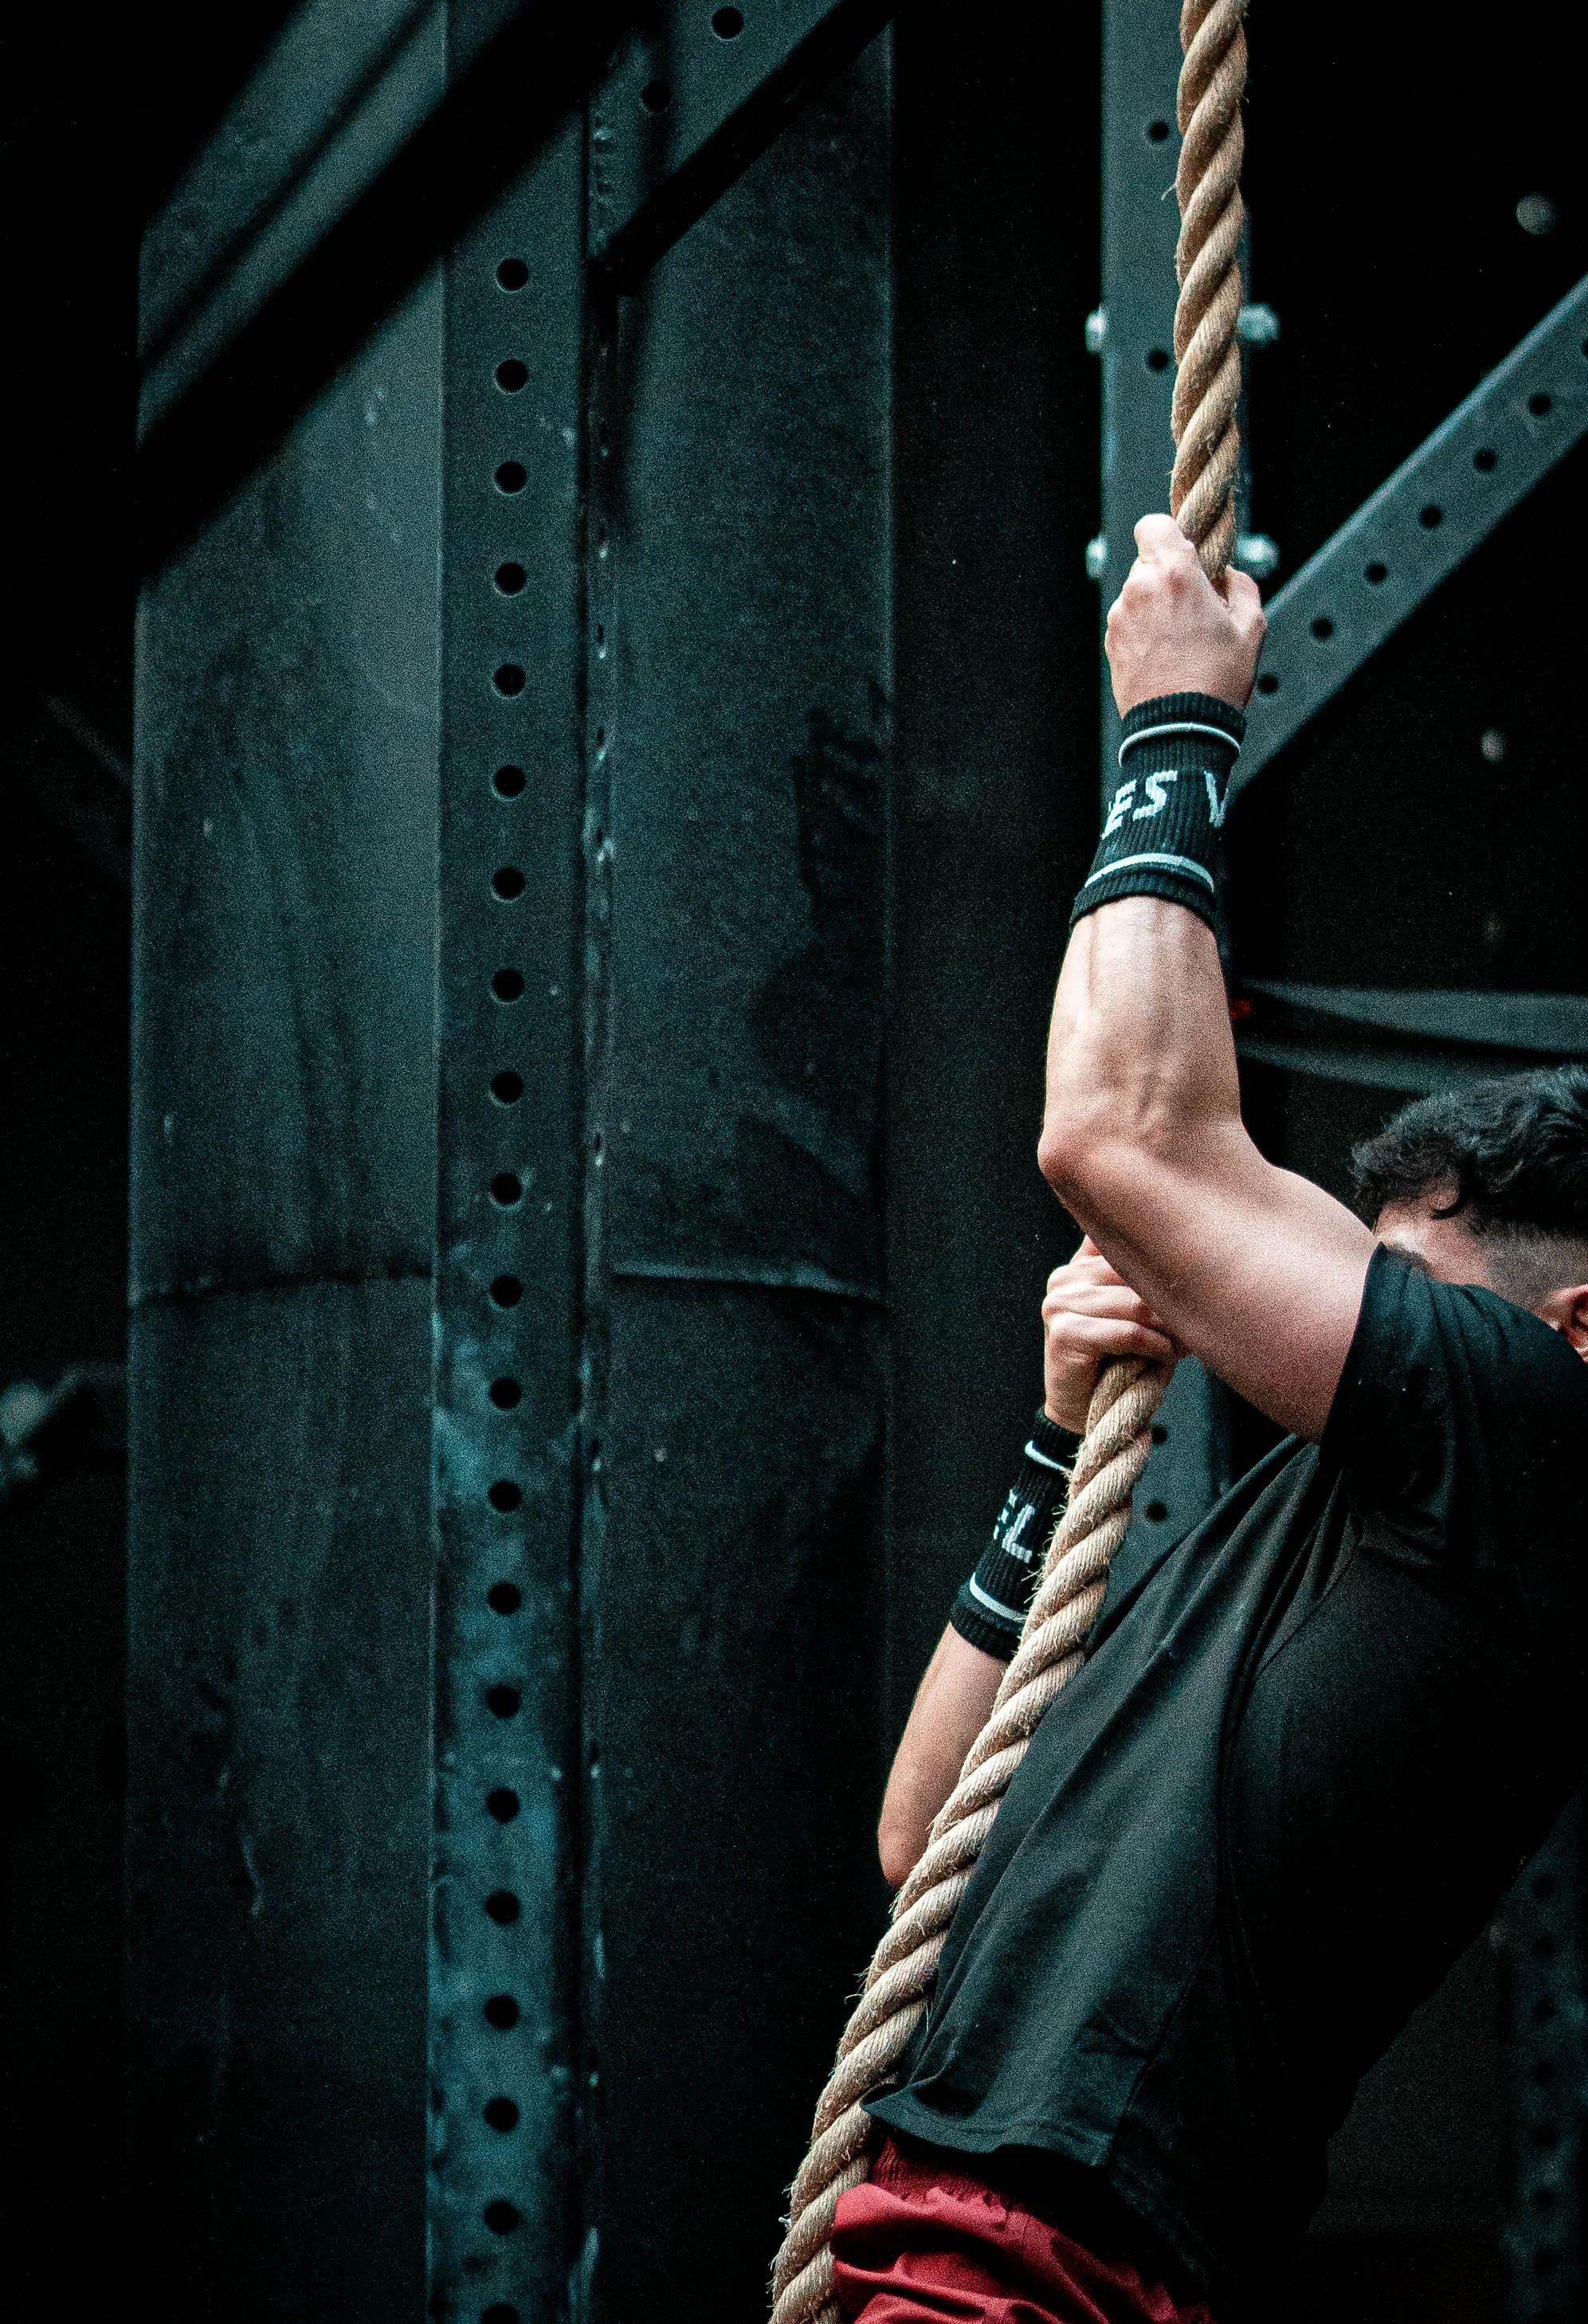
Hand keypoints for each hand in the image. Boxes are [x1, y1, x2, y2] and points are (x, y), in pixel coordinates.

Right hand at [1042, 1238, 1178, 1431]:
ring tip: (1183, 1345)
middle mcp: (1064, 1278)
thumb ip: (1147, 1282)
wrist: (1087, 1413)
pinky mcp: (1063, 1334)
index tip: (1192, 1281)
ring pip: (1134, 1304)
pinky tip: (1165, 1357)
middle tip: (1195, 1324)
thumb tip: (1194, 1254)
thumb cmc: (1122, 1361)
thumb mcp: (1137, 1313)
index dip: (1163, 1259)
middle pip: (1135, 1273)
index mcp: (1080, 1265)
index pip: (1122, 1239)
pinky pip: (1126, 1333)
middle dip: (1171, 1301)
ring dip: (1168, 1328)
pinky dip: (1154, 1346)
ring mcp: (1058, 1304)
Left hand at [1105, 515, 1265, 715]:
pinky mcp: (1111, 642)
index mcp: (1175, 573)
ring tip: (1181, 638)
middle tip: (1194, 604)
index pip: (1153, 524)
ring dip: (1155, 603)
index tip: (1185, 553)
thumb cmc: (1218, 678)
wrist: (1179, 728)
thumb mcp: (1251, 628)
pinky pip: (1128, 620)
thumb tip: (1229, 574)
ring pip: (1137, 592)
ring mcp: (1120, 616)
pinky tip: (1164, 654)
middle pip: (1148, 560)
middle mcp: (1140, 588)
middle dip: (1168, 574)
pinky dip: (1143, 628)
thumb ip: (1243, 587)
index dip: (1168, 534)